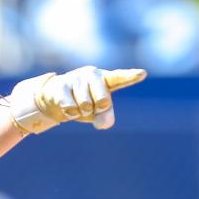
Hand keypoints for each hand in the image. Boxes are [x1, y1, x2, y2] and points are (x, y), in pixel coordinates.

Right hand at [8, 66, 146, 133]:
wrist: (55, 97)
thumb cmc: (84, 102)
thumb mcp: (98, 111)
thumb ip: (106, 117)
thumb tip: (102, 124)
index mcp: (106, 79)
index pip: (120, 78)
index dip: (131, 77)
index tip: (142, 74)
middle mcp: (93, 74)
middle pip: (103, 101)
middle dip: (97, 109)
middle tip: (91, 105)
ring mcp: (76, 78)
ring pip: (85, 105)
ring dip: (81, 111)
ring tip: (78, 104)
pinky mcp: (61, 85)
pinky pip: (70, 107)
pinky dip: (70, 113)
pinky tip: (68, 107)